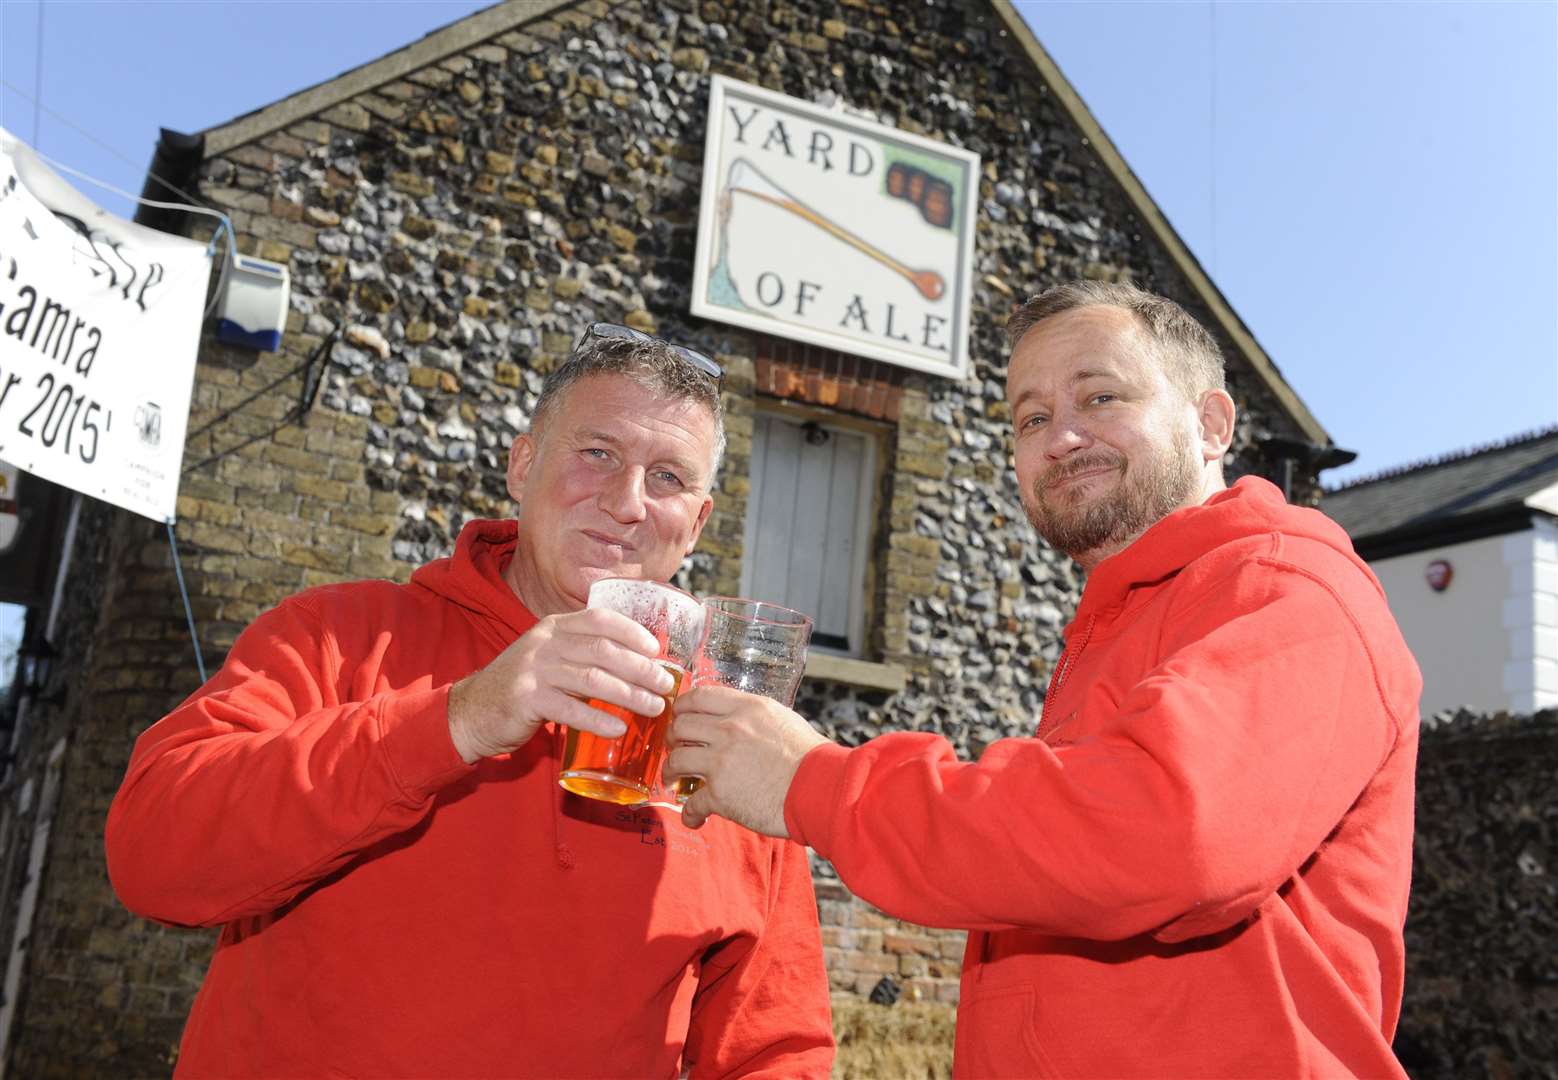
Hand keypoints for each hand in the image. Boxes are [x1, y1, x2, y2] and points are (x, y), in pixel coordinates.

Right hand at [447, 608, 675, 762]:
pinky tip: (619, 729)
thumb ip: (583, 656)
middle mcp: (545, 642)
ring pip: (592, 679)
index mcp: (554, 627)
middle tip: (665, 685)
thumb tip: (638, 666)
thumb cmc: (523, 688)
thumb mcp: (551, 659)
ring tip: (654, 707)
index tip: (656, 650)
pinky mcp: (526, 700)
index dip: (632, 632)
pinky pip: (570, 710)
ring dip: (629, 694)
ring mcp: (533, 670)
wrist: (471, 711)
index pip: (600, 619)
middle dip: (640, 667)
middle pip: (603, 650)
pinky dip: (599, 720)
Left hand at [664, 686, 830, 836]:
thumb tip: (738, 720)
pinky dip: (689, 813)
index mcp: (745, 708)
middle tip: (675, 749)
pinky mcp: (720, 794)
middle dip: (672, 740)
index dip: (681, 708)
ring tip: (673, 780)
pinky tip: (694, 817)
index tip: (678, 718)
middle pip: (680, 727)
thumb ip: (754, 717)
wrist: (820, 788)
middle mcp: (729, 730)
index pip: (697, 697)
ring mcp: (721, 762)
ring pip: (676, 761)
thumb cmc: (810, 757)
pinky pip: (691, 802)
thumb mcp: (782, 719)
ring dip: (670, 772)